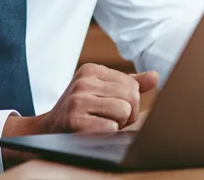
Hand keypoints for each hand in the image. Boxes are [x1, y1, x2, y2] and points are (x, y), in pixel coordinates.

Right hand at [0, 64, 158, 166]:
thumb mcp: (100, 90)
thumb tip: (155, 76)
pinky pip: (110, 127)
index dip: (130, 102)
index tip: (112, 107)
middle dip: (127, 114)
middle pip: (131, 97)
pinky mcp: (74, 120)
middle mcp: (83, 81)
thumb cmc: (81, 110)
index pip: (132, 85)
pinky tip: (93, 131)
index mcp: (91, 69)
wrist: (47, 130)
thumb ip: (128, 83)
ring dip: (117, 124)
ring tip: (100, 124)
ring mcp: (77, 100)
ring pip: (124, 112)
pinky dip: (106, 134)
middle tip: (109, 119)